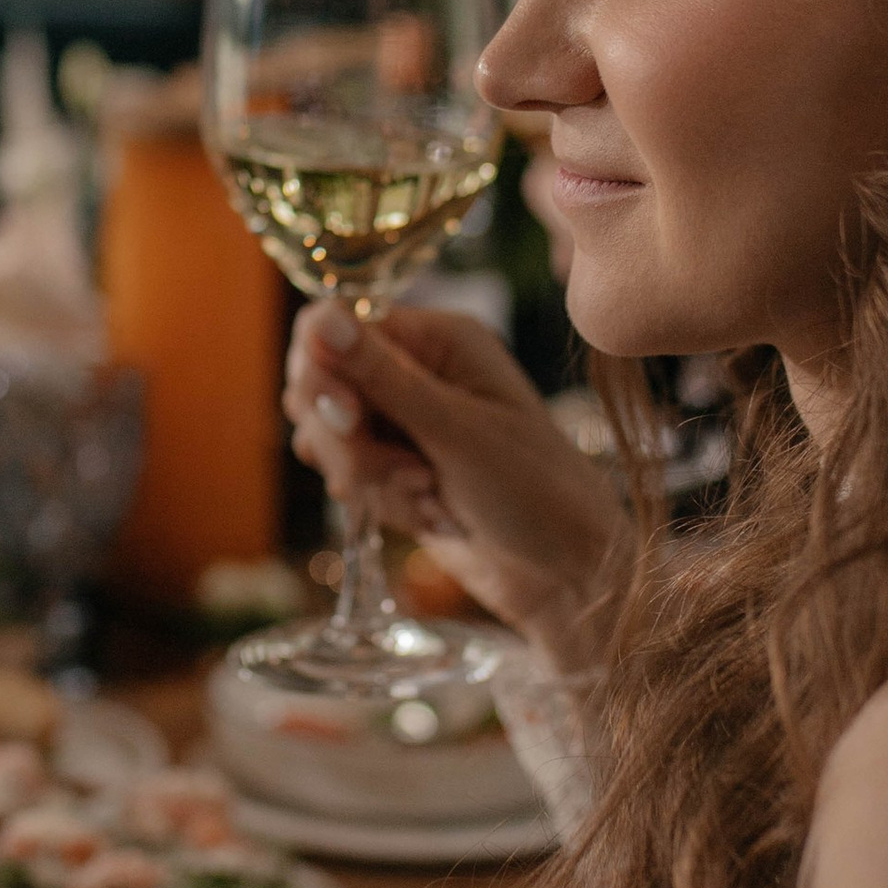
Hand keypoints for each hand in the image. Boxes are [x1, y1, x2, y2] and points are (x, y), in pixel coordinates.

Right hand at [285, 300, 627, 669]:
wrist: (565, 574)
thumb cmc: (534, 491)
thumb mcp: (457, 431)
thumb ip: (383, 377)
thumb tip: (323, 314)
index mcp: (438, 339)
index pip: (336, 327)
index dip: (324, 372)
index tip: (348, 419)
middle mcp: (416, 370)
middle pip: (322, 385)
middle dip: (351, 442)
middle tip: (412, 475)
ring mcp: (402, 421)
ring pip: (329, 437)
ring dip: (371, 479)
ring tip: (432, 497)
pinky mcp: (394, 467)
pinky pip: (348, 474)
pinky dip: (380, 502)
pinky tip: (432, 515)